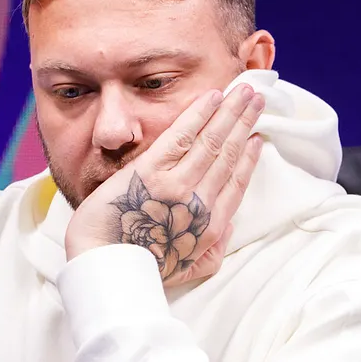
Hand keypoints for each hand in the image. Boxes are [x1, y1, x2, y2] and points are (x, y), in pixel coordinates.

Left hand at [64, 83, 264, 287]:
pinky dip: (200, 113)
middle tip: (257, 100)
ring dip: (231, 111)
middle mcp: (199, 203)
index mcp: (210, 227)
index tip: (256, 138)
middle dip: (245, 124)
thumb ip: (214, 250)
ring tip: (244, 91)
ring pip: (212, 141)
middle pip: (228, 155)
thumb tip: (228, 225)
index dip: (249, 157)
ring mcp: (176, 185)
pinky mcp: (150, 171)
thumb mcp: (188, 270)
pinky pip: (182, 136)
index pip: (236, 183)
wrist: (104, 265)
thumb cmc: (142, 269)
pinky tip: (213, 97)